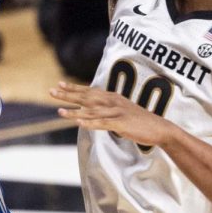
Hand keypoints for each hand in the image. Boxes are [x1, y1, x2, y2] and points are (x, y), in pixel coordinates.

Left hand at [51, 82, 175, 147]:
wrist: (159, 128)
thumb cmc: (140, 122)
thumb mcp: (122, 112)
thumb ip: (108, 110)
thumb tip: (96, 113)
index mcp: (112, 98)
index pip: (89, 91)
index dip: (74, 88)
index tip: (59, 84)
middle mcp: (112, 102)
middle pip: (86, 97)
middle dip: (68, 94)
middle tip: (51, 91)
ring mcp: (116, 112)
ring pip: (91, 111)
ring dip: (74, 111)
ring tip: (59, 111)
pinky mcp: (120, 123)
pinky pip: (102, 122)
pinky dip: (90, 122)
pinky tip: (79, 123)